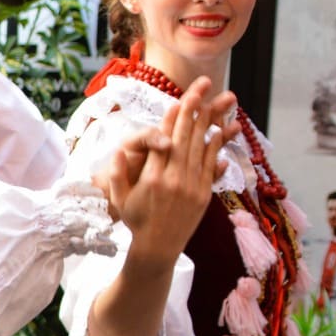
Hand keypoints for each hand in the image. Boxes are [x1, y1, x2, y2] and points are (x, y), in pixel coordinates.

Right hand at [96, 76, 240, 268]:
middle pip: (184, 138)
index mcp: (151, 178)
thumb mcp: (119, 198)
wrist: (158, 247)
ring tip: (214, 101)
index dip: (172, 119)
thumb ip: (116, 174)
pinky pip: (211, 165)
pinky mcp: (203, 194)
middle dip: (193, 111)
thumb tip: (117, 152)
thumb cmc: (136, 220)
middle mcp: (173, 179)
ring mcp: (191, 187)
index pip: (163, 141)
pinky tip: (219, 131)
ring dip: (207, 123)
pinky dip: (216, 147)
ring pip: (200, 148)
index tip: (178, 100)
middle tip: (201, 88)